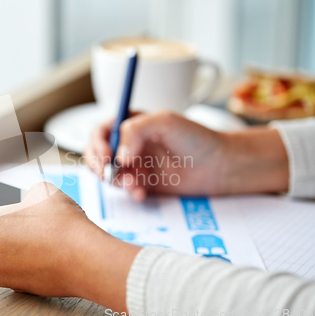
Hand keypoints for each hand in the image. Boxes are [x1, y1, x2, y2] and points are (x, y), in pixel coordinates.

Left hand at [0, 183, 140, 312]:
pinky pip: (5, 265)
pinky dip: (15, 257)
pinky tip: (37, 249)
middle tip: (13, 217)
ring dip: (3, 242)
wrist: (86, 260)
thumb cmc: (61, 226)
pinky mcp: (10, 286)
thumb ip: (20, 195)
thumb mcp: (40, 191)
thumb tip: (24, 201)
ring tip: (31, 233)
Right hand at [84, 111, 287, 199]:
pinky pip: (124, 188)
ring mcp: (134, 164)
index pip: (101, 131)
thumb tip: (118, 157)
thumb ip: (135, 131)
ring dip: (116, 181)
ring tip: (133, 185)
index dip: (97, 144)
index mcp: (131, 123)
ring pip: (108, 173)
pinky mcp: (142, 182)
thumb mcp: (165, 122)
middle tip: (107, 174)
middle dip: (98, 165)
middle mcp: (129, 143)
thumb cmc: (196, 138)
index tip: (106, 157)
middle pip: (97, 152)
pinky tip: (140, 193)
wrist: (218, 166)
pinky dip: (128, 192)